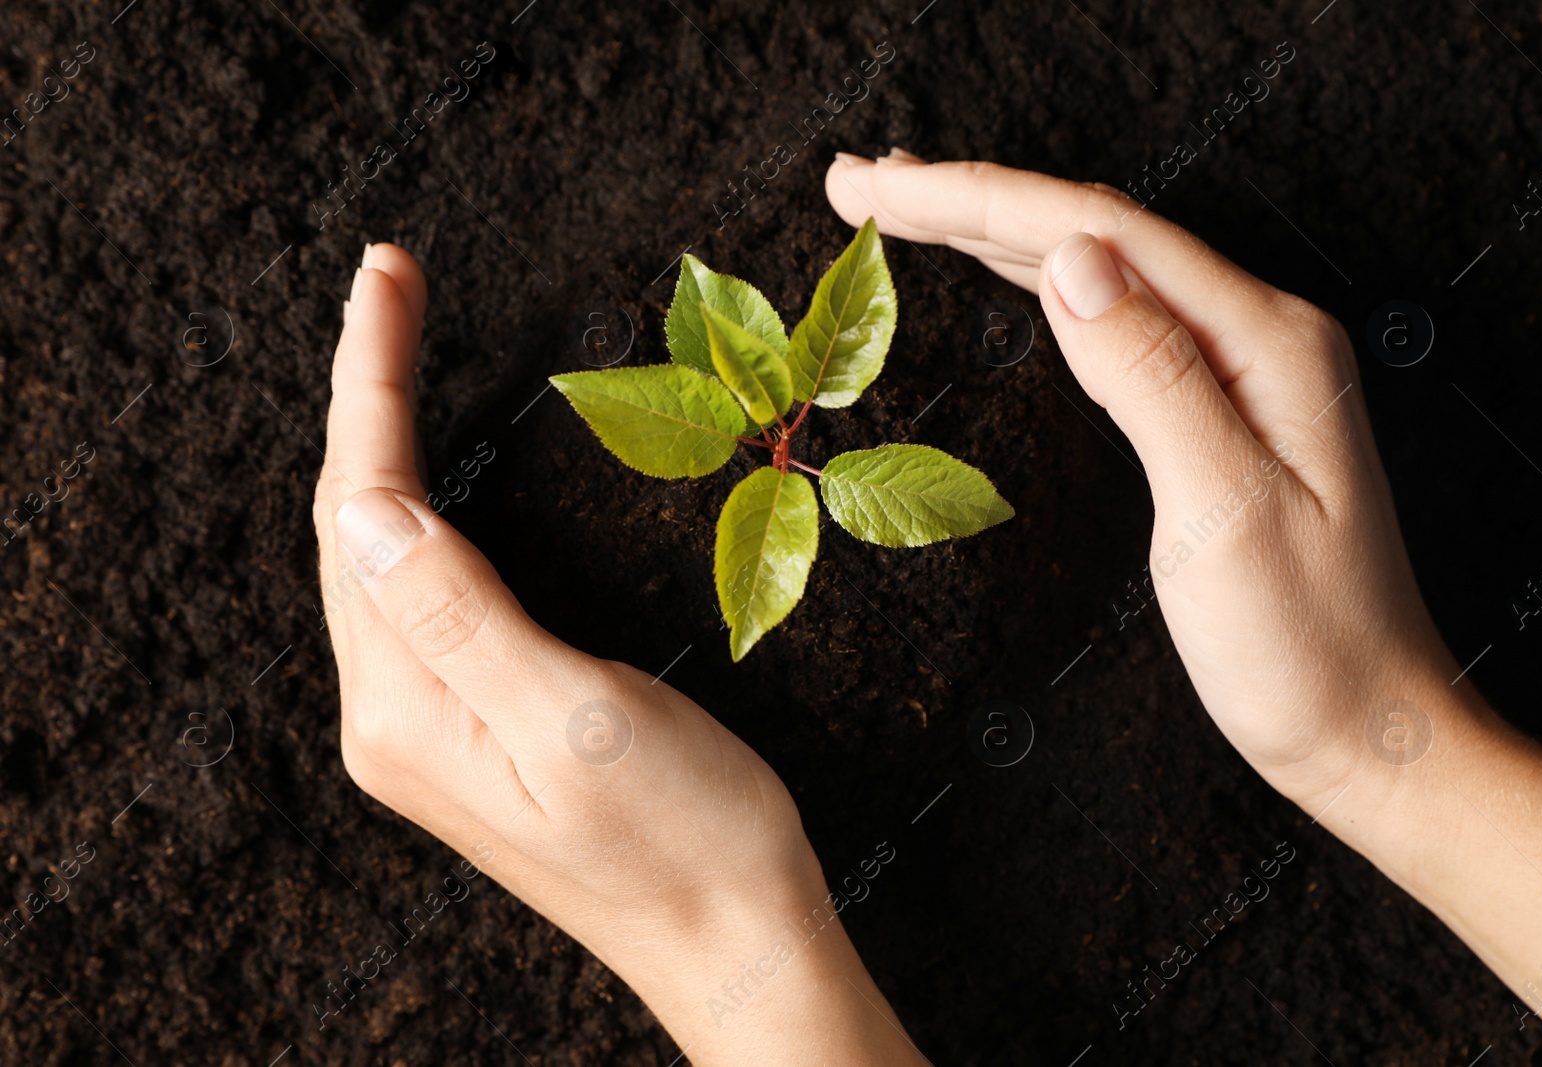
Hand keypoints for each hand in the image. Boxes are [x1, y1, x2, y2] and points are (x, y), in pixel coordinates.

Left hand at [313, 245, 923, 1065]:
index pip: (362, 512)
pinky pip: (415, 598)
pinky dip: (415, 514)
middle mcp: (393, 719)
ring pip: (379, 559)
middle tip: (390, 280)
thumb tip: (367, 505)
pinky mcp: (469, 733)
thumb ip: (460, 614)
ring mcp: (428, 730)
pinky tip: (427, 481)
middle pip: (352, 528)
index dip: (367, 385)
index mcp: (409, 709)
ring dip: (380, 446)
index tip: (384, 278)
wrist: (734, 943)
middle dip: (362, 395)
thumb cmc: (686, 838)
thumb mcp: (577, 715)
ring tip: (395, 348)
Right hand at [829, 150, 1453, 809]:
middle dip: (972, 199)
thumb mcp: (1224, 516)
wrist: (1368, 726)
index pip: (1102, 233)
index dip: (981, 198)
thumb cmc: (1305, 647)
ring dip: (999, 230)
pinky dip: (1043, 284)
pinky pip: (1119, 317)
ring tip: (906, 206)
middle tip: (858, 183)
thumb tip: (1076, 264)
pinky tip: (1008, 271)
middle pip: (1098, 232)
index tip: (879, 189)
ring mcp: (1242, 367)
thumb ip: (1152, 379)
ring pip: (1104, 267)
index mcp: (1266, 342)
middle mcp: (1259, 334)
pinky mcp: (1221, 406)